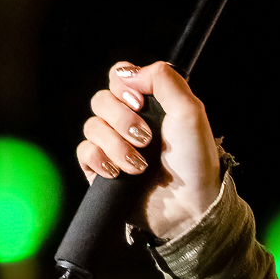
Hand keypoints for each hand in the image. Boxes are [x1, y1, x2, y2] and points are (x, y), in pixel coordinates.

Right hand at [77, 60, 223, 241]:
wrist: (189, 206)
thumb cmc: (195, 160)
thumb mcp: (190, 111)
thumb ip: (164, 79)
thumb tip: (127, 72)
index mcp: (149, 103)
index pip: (119, 76)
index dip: (123, 85)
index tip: (139, 102)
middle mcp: (128, 121)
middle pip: (101, 100)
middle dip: (121, 119)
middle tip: (145, 138)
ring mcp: (113, 145)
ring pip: (91, 126)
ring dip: (116, 145)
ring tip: (140, 164)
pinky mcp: (101, 169)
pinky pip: (84, 152)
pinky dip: (100, 160)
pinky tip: (119, 172)